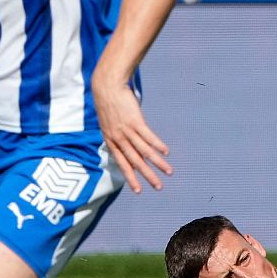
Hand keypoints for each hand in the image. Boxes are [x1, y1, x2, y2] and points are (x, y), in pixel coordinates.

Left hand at [91, 72, 173, 192]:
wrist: (107, 87)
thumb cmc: (108, 103)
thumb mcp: (108, 123)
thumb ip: (116, 135)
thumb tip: (125, 143)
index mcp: (111, 141)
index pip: (123, 164)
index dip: (131, 178)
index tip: (139, 190)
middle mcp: (119, 139)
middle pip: (136, 162)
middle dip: (147, 176)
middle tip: (158, 187)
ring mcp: (127, 131)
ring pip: (144, 152)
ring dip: (158, 163)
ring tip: (169, 172)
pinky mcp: (136, 121)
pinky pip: (149, 137)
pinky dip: (158, 145)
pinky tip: (166, 152)